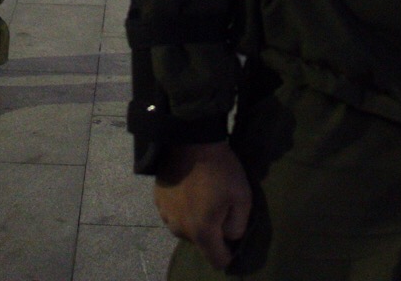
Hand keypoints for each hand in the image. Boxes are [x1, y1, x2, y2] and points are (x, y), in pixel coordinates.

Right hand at [155, 142, 251, 269]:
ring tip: (204, 196)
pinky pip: (174, 213)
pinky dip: (182, 207)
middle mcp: (179, 229)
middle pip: (201, 244)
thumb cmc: (220, 170)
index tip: (233, 235)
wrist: (190, 139)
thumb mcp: (242, 198)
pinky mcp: (158, 199)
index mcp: (202, 232)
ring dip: (195, 220)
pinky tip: (190, 188)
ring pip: (186, 228)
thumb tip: (230, 238)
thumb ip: (238, 227)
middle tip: (221, 207)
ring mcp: (165, 214)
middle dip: (212, 233)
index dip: (229, 253)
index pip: (217, 261)